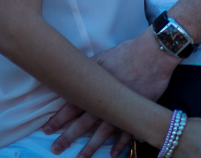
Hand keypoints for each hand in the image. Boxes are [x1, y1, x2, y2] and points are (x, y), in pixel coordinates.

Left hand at [43, 28, 179, 155]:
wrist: (153, 54)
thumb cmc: (127, 53)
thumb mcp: (102, 57)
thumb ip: (87, 69)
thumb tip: (72, 74)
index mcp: (95, 88)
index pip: (71, 107)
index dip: (58, 119)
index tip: (47, 130)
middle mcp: (106, 102)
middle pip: (83, 123)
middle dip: (68, 137)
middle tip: (56, 149)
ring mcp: (122, 108)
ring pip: (103, 132)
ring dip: (91, 146)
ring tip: (81, 157)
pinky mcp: (138, 111)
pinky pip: (128, 132)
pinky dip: (122, 144)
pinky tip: (114, 154)